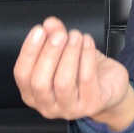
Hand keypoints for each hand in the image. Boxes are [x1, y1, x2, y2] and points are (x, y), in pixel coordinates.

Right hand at [13, 16, 133, 130]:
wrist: (110, 86)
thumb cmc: (81, 70)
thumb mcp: (64, 52)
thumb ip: (53, 37)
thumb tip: (49, 23)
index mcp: (33, 94)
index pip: (22, 75)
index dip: (29, 51)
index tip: (39, 30)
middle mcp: (47, 106)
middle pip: (40, 82)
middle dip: (49, 54)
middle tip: (60, 34)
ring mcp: (70, 109)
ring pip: (63, 82)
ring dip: (69, 54)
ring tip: (76, 35)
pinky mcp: (91, 105)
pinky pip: (86, 80)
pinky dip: (86, 57)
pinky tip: (88, 42)